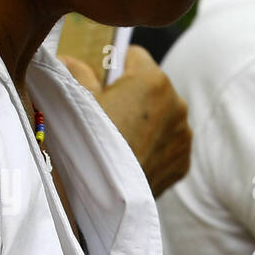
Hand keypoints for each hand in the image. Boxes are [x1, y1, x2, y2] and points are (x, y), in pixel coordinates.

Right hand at [61, 45, 192, 197]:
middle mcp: (177, 104)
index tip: (103, 84)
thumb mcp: (77, 101)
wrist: (108, 198)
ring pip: (163, 116)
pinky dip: (155, 147)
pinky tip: (134, 157)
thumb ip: (75, 72)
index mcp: (153, 81)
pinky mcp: (184, 161)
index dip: (115, 68)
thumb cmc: (90, 145)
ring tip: (122, 140)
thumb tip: (70, 60)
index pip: (134, 56)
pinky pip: (169, 144)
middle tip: (110, 116)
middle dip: (133, 95)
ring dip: (147, 122)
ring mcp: (184, 135)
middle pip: (152, 87)